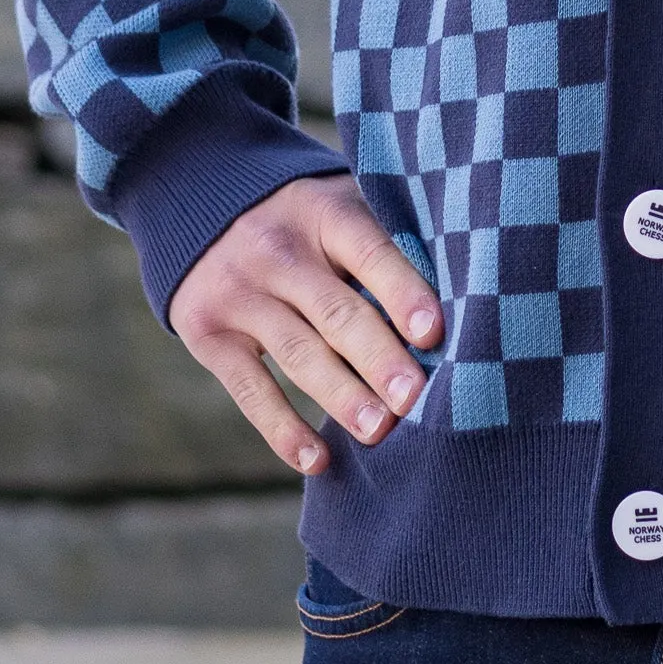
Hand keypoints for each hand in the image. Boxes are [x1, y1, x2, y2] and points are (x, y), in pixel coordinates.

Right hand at [171, 175, 443, 475]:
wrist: (199, 203)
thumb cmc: (307, 221)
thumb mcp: (340, 208)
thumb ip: (387, 243)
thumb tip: (463, 306)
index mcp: (324, 212)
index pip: (370, 252)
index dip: (402, 293)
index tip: (434, 334)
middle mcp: (277, 250)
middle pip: (335, 311)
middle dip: (377, 358)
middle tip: (414, 399)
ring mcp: (239, 292)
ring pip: (298, 353)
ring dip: (340, 396)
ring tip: (378, 431)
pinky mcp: (209, 333)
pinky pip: (250, 389)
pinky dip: (283, 428)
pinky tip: (317, 460)